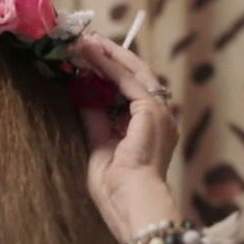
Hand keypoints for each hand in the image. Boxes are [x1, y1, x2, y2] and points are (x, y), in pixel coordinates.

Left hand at [74, 34, 179, 242]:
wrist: (131, 203)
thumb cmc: (116, 190)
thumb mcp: (100, 148)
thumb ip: (95, 121)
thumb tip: (83, 98)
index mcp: (149, 130)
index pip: (127, 93)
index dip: (107, 74)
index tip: (86, 59)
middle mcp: (159, 118)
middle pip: (133, 77)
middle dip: (108, 58)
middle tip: (86, 41)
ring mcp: (159, 113)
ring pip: (133, 72)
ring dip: (108, 55)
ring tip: (86, 41)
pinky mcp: (152, 110)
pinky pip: (128, 79)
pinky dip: (109, 65)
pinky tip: (92, 54)